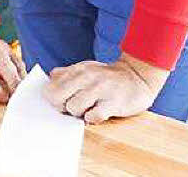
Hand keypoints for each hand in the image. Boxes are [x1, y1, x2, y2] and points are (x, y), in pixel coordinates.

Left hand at [45, 52, 168, 123]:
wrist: (137, 77)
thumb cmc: (107, 77)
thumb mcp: (85, 68)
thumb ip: (66, 74)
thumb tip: (49, 79)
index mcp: (76, 70)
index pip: (50, 87)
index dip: (52, 98)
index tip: (61, 101)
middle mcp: (85, 77)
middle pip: (56, 97)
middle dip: (62, 106)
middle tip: (73, 107)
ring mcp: (99, 89)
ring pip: (73, 107)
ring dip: (79, 113)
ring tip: (89, 109)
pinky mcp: (113, 103)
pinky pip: (93, 116)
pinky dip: (93, 118)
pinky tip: (99, 113)